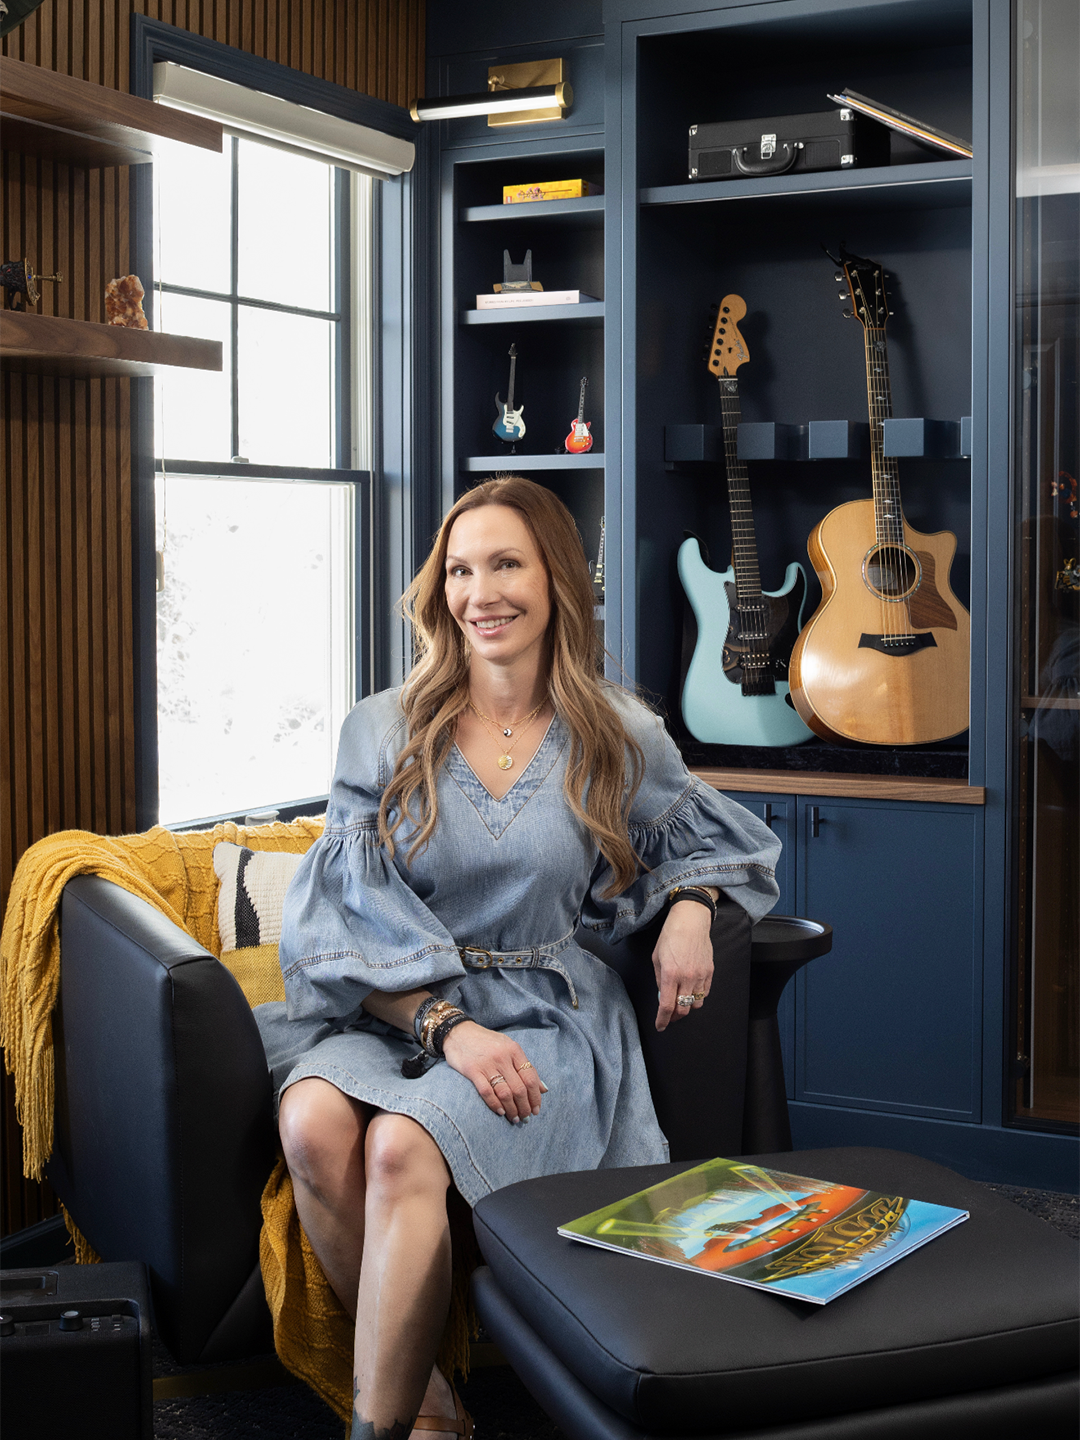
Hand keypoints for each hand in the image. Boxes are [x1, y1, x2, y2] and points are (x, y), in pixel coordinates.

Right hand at [441, 1020, 546, 1122]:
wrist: (459, 1032)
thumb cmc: (487, 1042)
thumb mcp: (508, 1047)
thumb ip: (525, 1066)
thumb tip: (543, 1089)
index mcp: (514, 1050)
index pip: (530, 1077)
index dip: (535, 1096)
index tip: (536, 1109)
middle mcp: (502, 1057)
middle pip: (519, 1088)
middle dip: (525, 1106)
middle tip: (525, 1117)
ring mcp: (487, 1064)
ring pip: (505, 1093)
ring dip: (512, 1109)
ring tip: (515, 1118)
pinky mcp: (472, 1070)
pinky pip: (487, 1092)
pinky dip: (495, 1105)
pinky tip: (500, 1112)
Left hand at [652, 901, 713, 1030]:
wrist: (691, 921)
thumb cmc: (670, 936)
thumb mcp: (656, 958)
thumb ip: (660, 980)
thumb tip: (663, 996)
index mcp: (671, 974)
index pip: (667, 1006)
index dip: (663, 1020)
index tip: (660, 1026)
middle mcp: (687, 978)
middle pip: (683, 1009)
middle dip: (675, 1017)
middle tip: (669, 1016)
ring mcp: (701, 975)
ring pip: (696, 1004)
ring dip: (687, 1007)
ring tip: (680, 1003)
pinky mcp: (710, 972)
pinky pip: (705, 993)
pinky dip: (697, 997)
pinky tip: (691, 992)